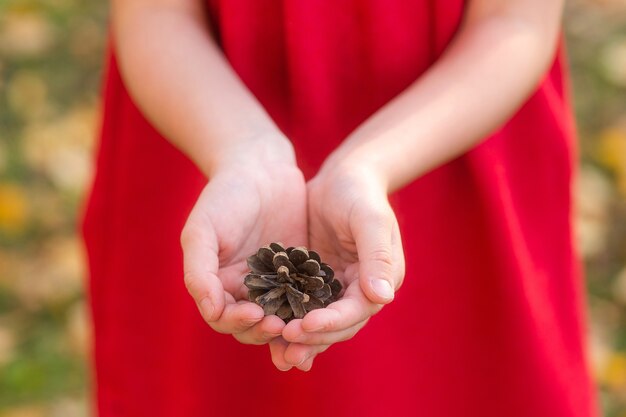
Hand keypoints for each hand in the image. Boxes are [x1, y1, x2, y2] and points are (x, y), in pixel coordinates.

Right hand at [181, 138, 306, 345]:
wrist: (261, 166)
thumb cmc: (224, 196)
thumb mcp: (202, 229)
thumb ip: (199, 270)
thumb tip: (210, 311)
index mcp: (218, 284)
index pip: (223, 318)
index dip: (237, 322)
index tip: (255, 315)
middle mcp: (246, 289)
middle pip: (253, 325)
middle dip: (265, 330)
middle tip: (282, 325)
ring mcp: (276, 283)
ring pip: (283, 316)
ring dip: (291, 325)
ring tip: (304, 324)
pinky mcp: (302, 273)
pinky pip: (307, 297)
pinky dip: (313, 308)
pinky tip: (325, 309)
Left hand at [270, 160, 405, 370]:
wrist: (342, 178)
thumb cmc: (359, 192)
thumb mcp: (370, 218)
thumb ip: (377, 256)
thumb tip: (382, 297)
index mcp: (381, 279)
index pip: (357, 311)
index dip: (331, 323)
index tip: (303, 326)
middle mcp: (361, 289)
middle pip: (339, 325)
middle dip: (313, 339)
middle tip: (285, 348)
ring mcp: (338, 288)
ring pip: (320, 323)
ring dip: (302, 341)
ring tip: (278, 356)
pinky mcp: (316, 283)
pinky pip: (304, 308)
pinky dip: (291, 322)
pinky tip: (270, 333)